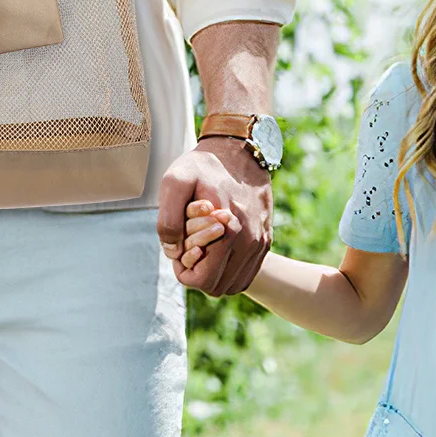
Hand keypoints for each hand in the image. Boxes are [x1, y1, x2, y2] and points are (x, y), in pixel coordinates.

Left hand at [157, 139, 271, 296]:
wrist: (237, 149)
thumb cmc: (202, 166)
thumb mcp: (174, 182)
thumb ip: (168, 219)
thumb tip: (174, 252)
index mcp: (227, 231)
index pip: (202, 280)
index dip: (183, 270)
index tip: (179, 247)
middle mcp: (250, 241)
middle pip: (217, 287)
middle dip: (198, 272)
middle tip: (189, 246)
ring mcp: (261, 242)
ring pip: (233, 284)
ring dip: (215, 273)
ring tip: (204, 245)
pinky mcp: (266, 240)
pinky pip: (248, 274)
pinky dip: (230, 270)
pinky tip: (218, 249)